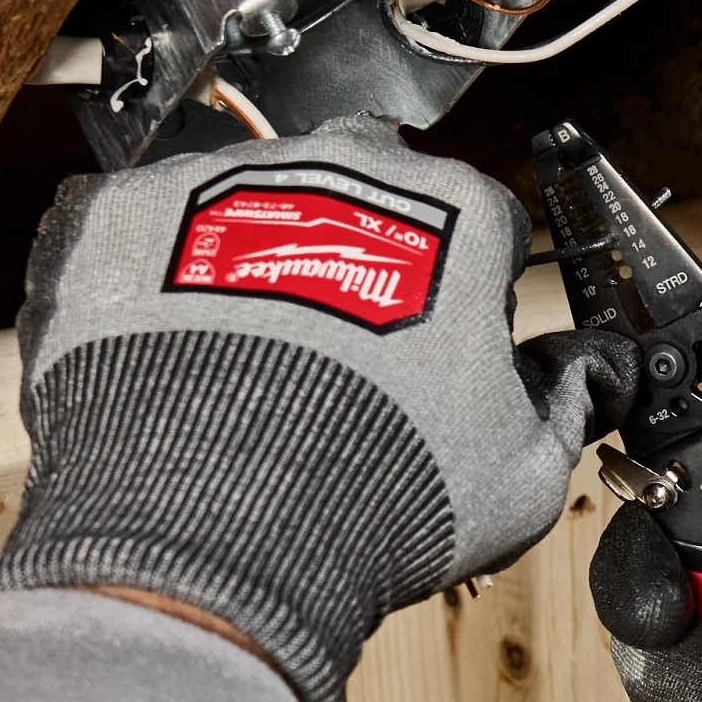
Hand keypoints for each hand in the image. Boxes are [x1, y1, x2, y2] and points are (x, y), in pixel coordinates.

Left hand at [0, 120, 634, 701]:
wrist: (216, 532)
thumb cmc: (376, 497)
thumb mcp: (523, 471)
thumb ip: (565, 401)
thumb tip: (581, 373)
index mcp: (455, 211)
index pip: (479, 222)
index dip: (465, 296)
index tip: (440, 350)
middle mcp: (339, 169)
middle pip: (361, 196)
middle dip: (358, 262)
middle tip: (339, 358)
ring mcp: (223, 180)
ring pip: (247, 205)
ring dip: (250, 269)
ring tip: (240, 371)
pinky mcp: (120, 211)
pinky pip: (139, 229)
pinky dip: (147, 280)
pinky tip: (161, 353)